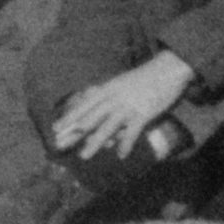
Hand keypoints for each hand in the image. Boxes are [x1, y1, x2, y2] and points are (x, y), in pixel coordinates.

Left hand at [50, 51, 194, 158]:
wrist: (169, 68)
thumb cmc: (145, 78)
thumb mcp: (122, 84)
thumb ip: (111, 99)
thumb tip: (103, 110)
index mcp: (107, 89)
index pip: (84, 105)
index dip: (69, 117)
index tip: (55, 128)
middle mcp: (114, 98)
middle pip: (90, 117)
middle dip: (74, 132)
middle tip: (59, 145)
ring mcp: (128, 106)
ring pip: (107, 126)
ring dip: (95, 142)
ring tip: (84, 156)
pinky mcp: (145, 113)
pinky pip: (132, 131)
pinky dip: (126, 143)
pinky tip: (120, 155)